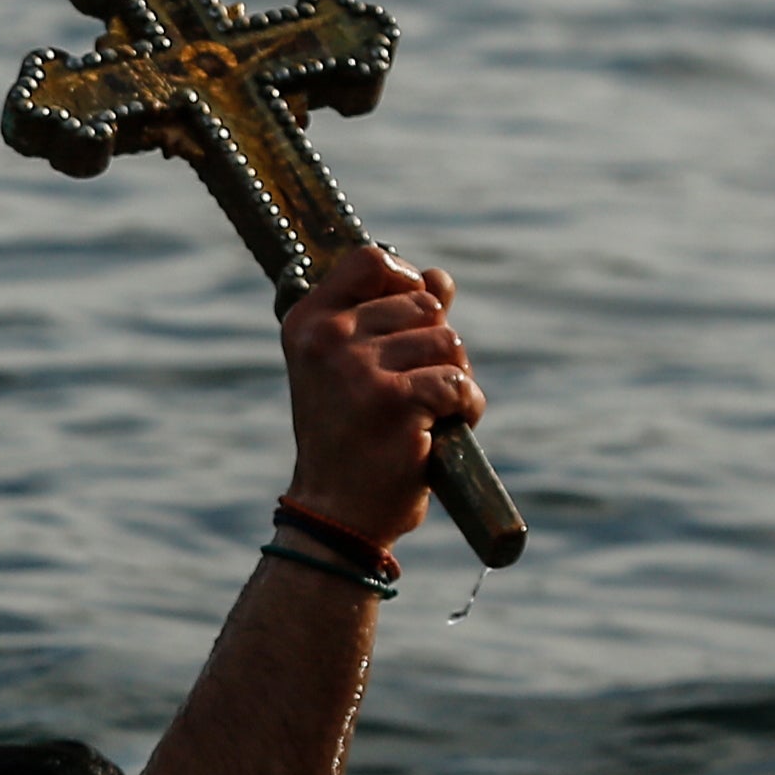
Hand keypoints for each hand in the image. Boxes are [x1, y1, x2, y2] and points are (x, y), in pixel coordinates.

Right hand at [280, 246, 478, 549]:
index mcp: (309, 323)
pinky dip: (466, 407)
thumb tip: (441, 278)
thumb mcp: (357, 370)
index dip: (406, 278)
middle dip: (437, 345)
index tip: (415, 311)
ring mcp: (359, 369)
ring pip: (448, 341)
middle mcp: (328, 339)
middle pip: (423, 303)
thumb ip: (396, 318)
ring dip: (454, 378)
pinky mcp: (395, 401)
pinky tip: (445, 430)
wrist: (336, 514)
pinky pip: (458, 382)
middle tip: (418, 389)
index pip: (369, 260)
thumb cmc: (349, 440)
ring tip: (428, 414)